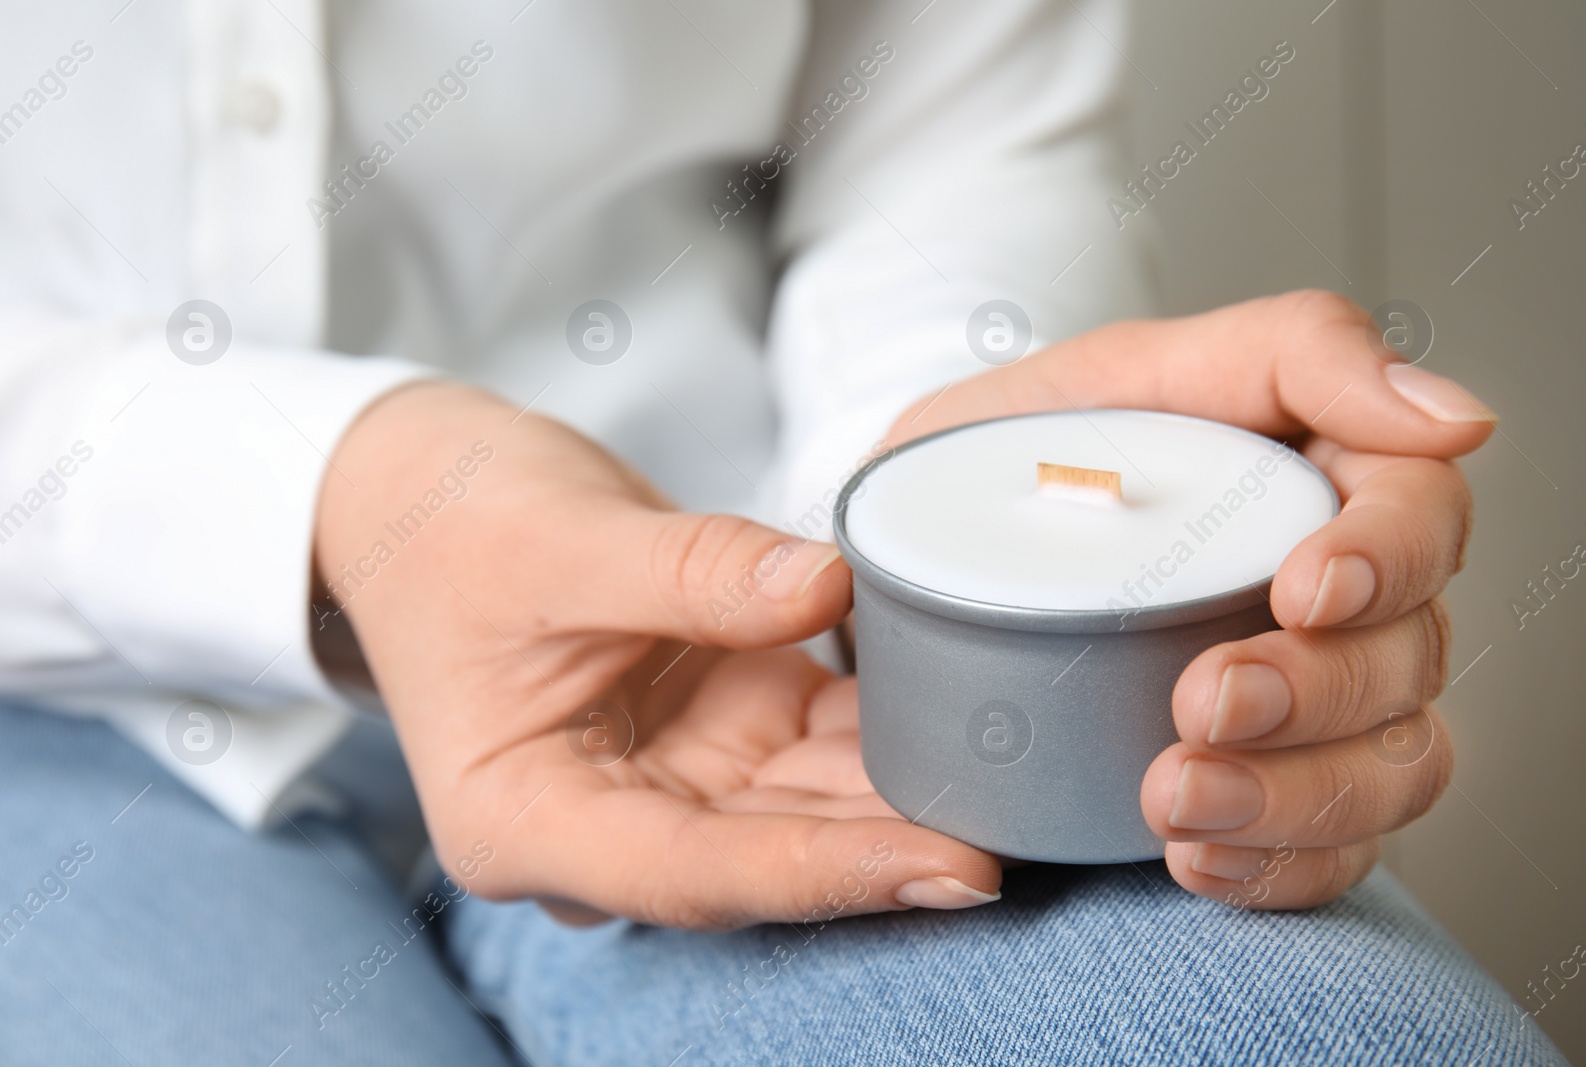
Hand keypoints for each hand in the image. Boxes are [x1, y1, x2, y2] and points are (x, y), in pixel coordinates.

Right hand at [314, 383, 999, 929]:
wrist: (423, 494)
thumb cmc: (451, 525)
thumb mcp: (559, 540)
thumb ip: (694, 571)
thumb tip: (830, 585)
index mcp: (530, 820)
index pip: (697, 871)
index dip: (827, 872)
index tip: (950, 864)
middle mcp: (608, 823)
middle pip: (770, 854)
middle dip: (894, 843)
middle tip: (1025, 824)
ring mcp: (669, 779)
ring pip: (808, 808)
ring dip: (906, 793)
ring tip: (1022, 777)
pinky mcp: (715, 728)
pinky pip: (817, 746)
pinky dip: (890, 731)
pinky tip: (972, 713)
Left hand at [886, 291, 1493, 908]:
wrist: (915, 555)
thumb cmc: (1020, 449)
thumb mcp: (1123, 371)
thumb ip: (1287, 353)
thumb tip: (1458, 416)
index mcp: (1322, 482)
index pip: (1422, 511)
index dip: (1394, 555)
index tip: (1304, 589)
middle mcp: (1342, 601)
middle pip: (1411, 655)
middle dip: (1321, 694)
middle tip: (1204, 703)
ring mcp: (1311, 706)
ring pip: (1390, 770)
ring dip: (1296, 798)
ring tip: (1174, 798)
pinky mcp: (1264, 791)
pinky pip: (1326, 856)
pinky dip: (1273, 868)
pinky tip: (1193, 860)